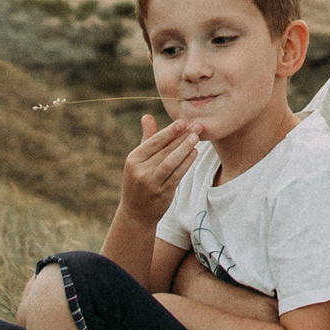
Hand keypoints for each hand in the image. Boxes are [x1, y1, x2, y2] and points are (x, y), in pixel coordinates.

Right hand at [115, 108, 198, 239]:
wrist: (136, 214)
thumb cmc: (139, 182)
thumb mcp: (138, 161)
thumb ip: (146, 139)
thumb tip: (147, 116)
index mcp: (133, 159)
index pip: (154, 142)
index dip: (169, 131)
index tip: (183, 121)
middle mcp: (140, 171)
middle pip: (164, 150)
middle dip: (181, 137)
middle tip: (196, 125)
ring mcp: (150, 183)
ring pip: (170, 162)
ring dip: (185, 148)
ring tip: (197, 137)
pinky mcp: (162, 193)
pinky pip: (176, 175)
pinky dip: (186, 163)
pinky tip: (194, 153)